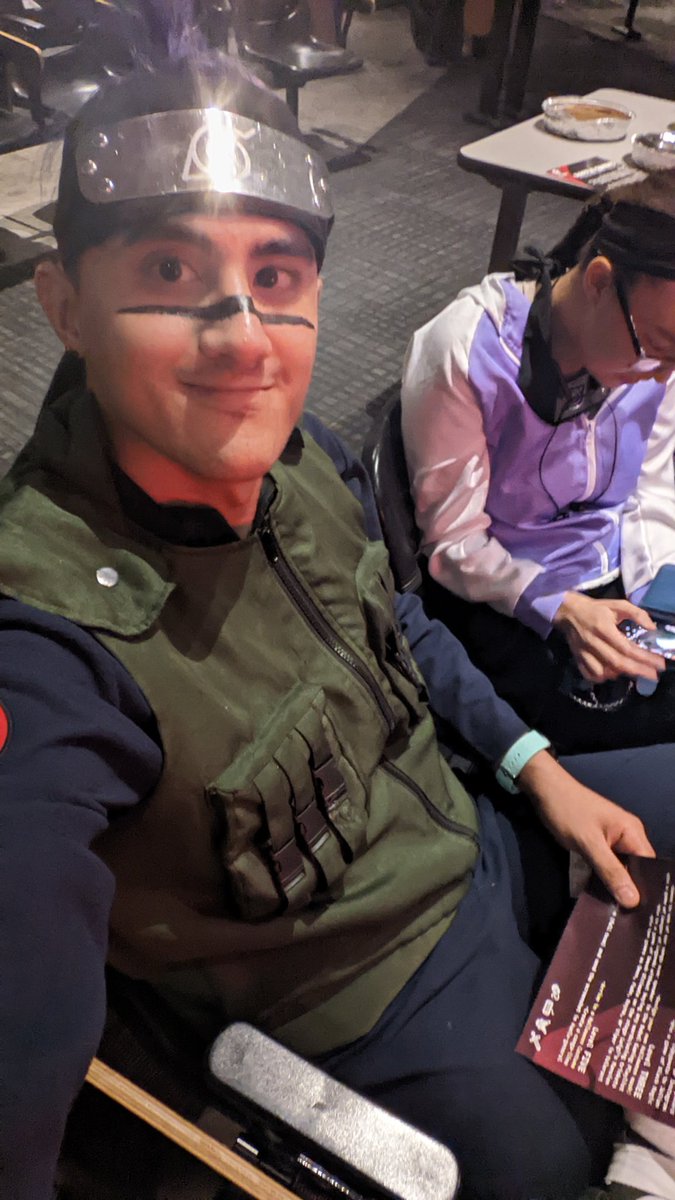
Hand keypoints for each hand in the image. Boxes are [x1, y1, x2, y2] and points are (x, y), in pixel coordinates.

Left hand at [518, 750, 654, 907]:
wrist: (544, 788)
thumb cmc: (567, 811)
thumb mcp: (588, 843)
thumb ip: (610, 871)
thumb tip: (633, 901)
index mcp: (633, 832)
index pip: (650, 867)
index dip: (648, 889)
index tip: (643, 914)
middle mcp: (628, 836)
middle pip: (637, 870)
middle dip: (632, 892)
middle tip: (628, 919)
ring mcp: (613, 840)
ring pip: (621, 869)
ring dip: (616, 887)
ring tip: (615, 914)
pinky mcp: (599, 843)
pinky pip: (608, 865)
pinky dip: (604, 878)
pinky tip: (602, 897)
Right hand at [553, 591, 665, 683]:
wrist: (568, 611)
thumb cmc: (596, 608)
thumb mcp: (618, 604)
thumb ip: (637, 614)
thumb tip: (652, 628)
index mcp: (604, 628)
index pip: (626, 648)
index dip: (643, 658)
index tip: (658, 664)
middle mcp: (593, 642)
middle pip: (617, 662)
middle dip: (638, 670)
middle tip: (653, 675)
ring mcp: (584, 652)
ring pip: (603, 671)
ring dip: (620, 674)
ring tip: (633, 672)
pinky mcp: (577, 658)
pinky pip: (590, 674)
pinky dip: (602, 677)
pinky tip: (611, 673)